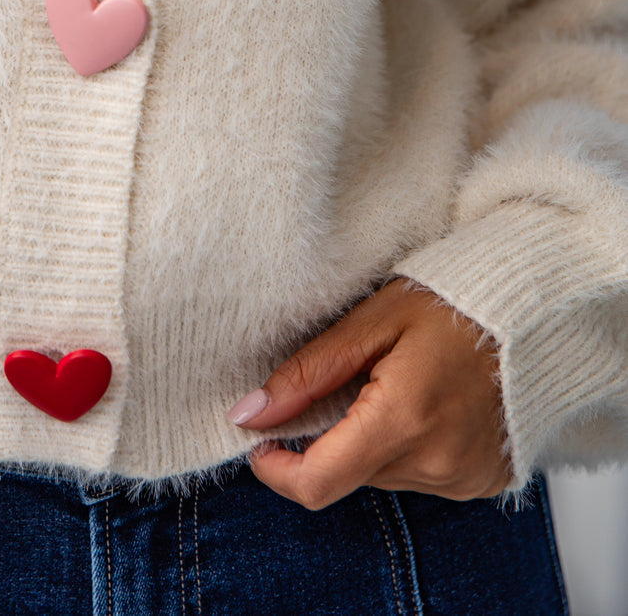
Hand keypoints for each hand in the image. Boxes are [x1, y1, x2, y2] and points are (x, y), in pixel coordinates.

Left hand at [228, 280, 509, 509]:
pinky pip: (418, 474)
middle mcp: (434, 463)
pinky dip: (405, 444)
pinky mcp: (479, 481)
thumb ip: (308, 372)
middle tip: (346, 378)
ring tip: (394, 381)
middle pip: (346, 473)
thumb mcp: (371, 322)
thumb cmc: (452, 304)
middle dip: (327, 435)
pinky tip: (424, 401)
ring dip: (369, 438)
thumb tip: (250, 412)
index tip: (259, 436)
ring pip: (380, 473)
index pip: (317, 482)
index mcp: (401, 420)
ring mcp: (461, 478)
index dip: (275, 468)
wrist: (535, 314)